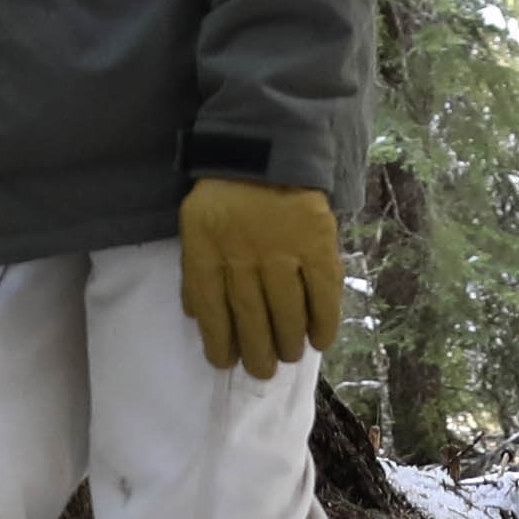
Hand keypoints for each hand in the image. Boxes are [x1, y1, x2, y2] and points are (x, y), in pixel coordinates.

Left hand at [177, 178, 347, 379]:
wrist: (268, 147)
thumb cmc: (226, 192)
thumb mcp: (195, 225)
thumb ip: (196, 269)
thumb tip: (196, 315)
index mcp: (208, 249)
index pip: (211, 308)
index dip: (219, 341)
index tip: (226, 363)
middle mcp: (244, 256)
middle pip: (251, 316)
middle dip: (257, 351)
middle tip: (262, 371)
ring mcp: (283, 250)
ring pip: (287, 310)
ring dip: (289, 341)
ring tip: (288, 355)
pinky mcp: (317, 244)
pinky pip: (323, 292)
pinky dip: (324, 320)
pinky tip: (320, 340)